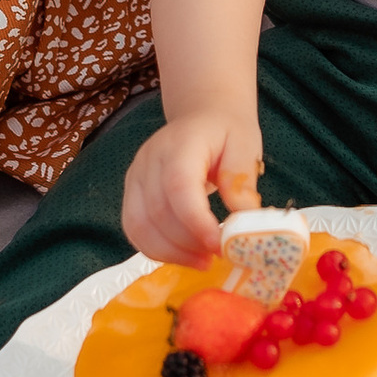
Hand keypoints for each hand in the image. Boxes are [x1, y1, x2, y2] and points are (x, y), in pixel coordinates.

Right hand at [122, 114, 262, 269]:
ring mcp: (135, 177)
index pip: (179, 186)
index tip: (220, 245)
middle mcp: (149, 159)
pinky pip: (135, 230)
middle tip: (218, 255)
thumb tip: (243, 223)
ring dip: (172, 253)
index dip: (196, 222)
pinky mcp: (131, 194)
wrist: (202, 116)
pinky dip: (158, 250)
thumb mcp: (245, 146)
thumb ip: (242, 182)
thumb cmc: (225, 132)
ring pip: (140, 227)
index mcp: (181, 143)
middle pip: (158, 212)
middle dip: (189, 244)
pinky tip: (184, 255)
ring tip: (203, 260)